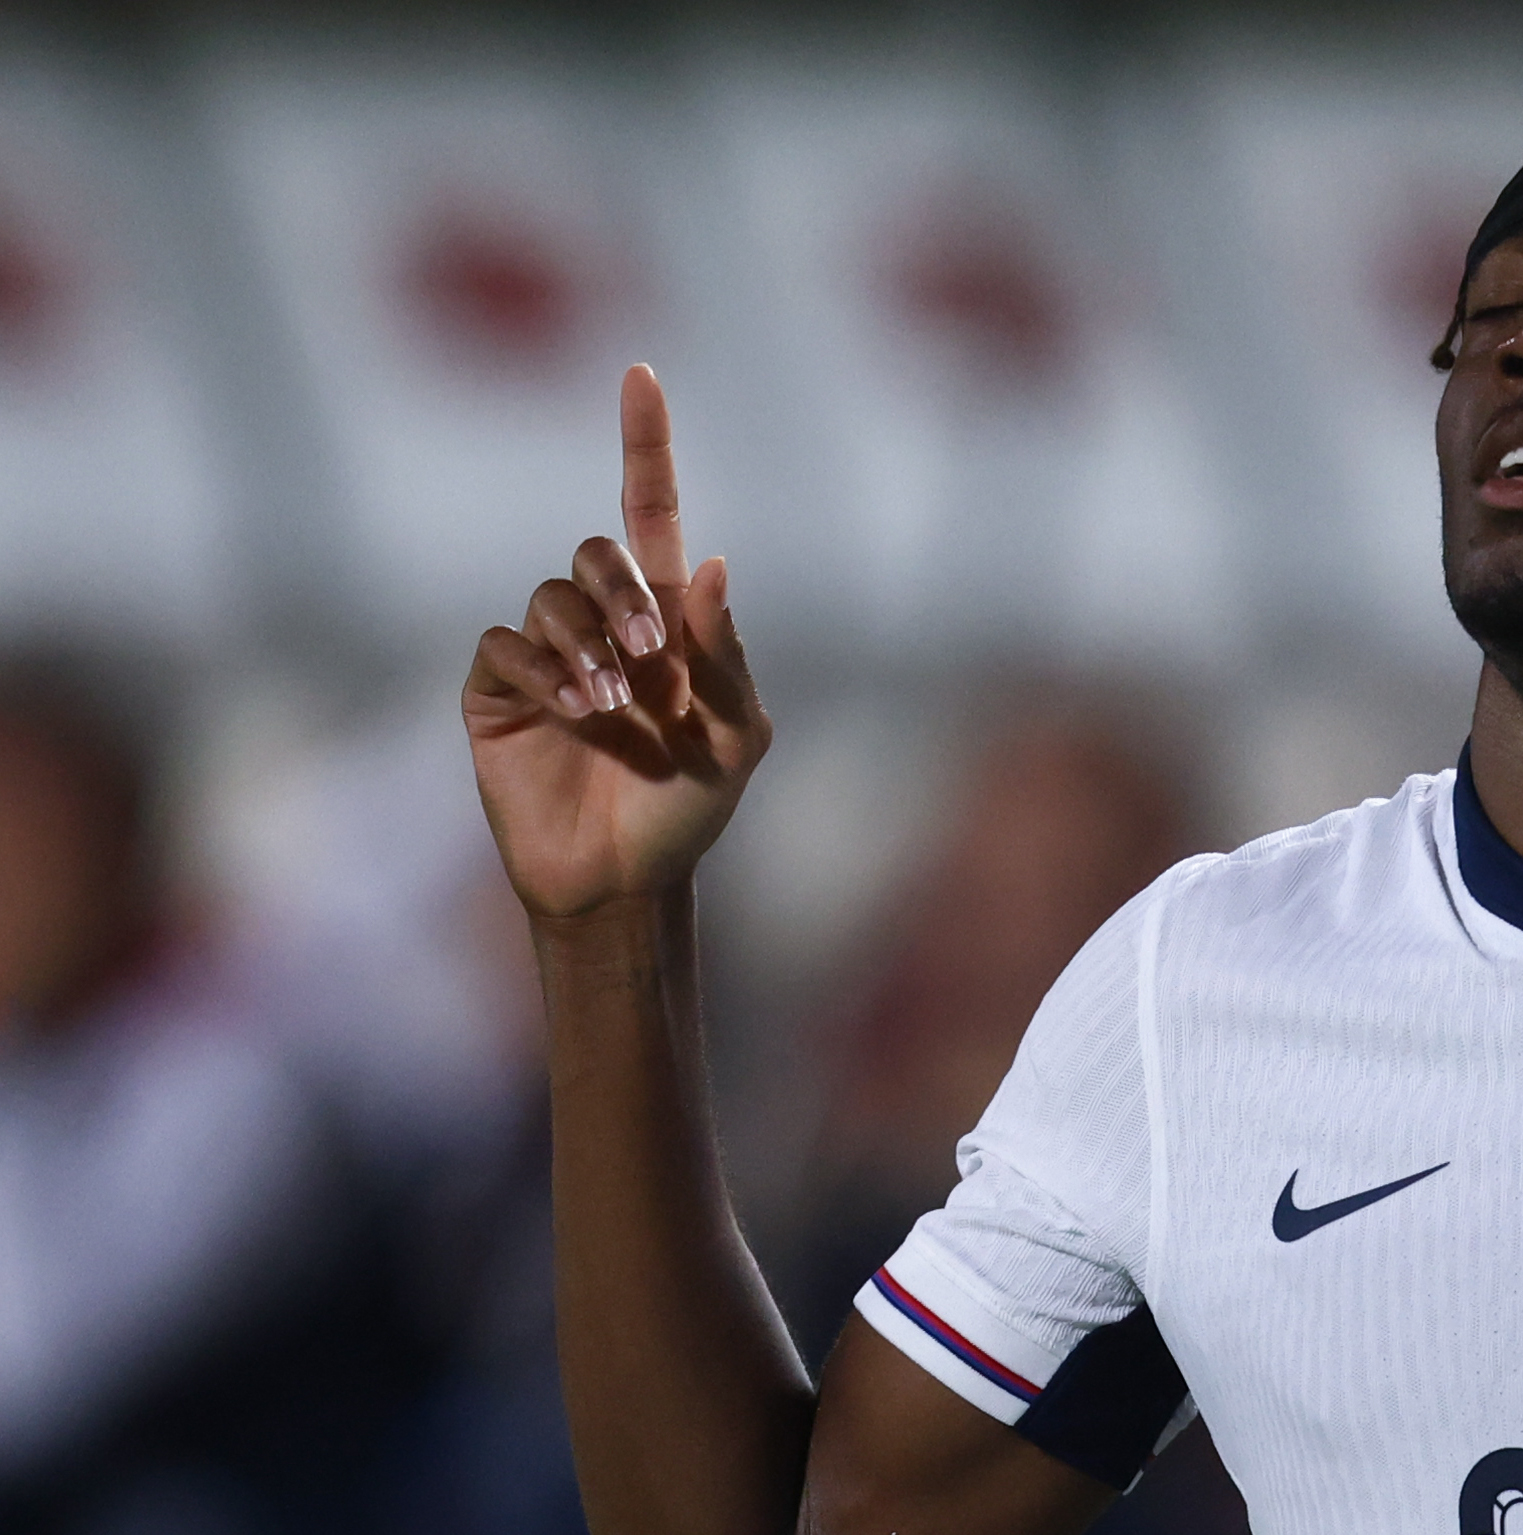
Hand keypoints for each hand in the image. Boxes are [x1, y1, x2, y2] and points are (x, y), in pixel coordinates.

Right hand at [465, 365, 770, 919]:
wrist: (624, 880)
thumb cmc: (687, 811)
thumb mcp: (736, 739)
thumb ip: (725, 657)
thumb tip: (711, 565)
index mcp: (667, 623)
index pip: (651, 512)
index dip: (645, 444)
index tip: (640, 375)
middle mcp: (602, 624)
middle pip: (595, 552)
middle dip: (623, 597)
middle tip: (650, 663)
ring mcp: (544, 654)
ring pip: (548, 599)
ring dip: (584, 646)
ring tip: (611, 712)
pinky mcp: (495, 692)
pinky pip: (504, 648)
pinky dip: (541, 674)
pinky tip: (571, 715)